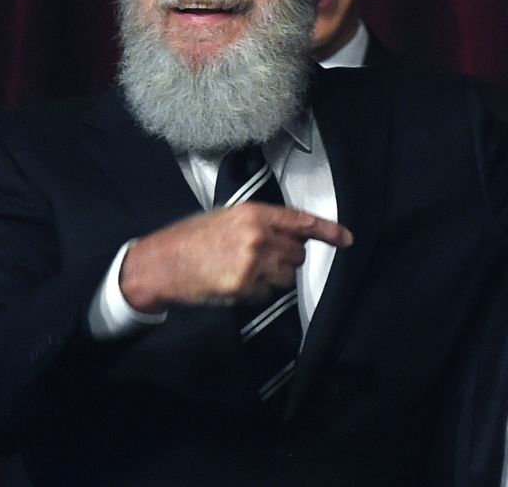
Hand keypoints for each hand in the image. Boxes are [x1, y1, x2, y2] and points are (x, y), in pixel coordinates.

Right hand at [119, 203, 352, 312]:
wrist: (160, 264)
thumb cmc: (190, 239)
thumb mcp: (226, 219)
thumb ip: (260, 225)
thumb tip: (289, 238)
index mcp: (254, 214)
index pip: (302, 221)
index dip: (328, 231)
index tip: (347, 239)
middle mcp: (258, 236)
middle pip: (297, 254)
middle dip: (286, 260)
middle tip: (260, 260)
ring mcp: (253, 262)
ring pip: (286, 278)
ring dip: (272, 279)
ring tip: (243, 271)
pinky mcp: (245, 286)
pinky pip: (267, 294)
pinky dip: (256, 294)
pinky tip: (233, 284)